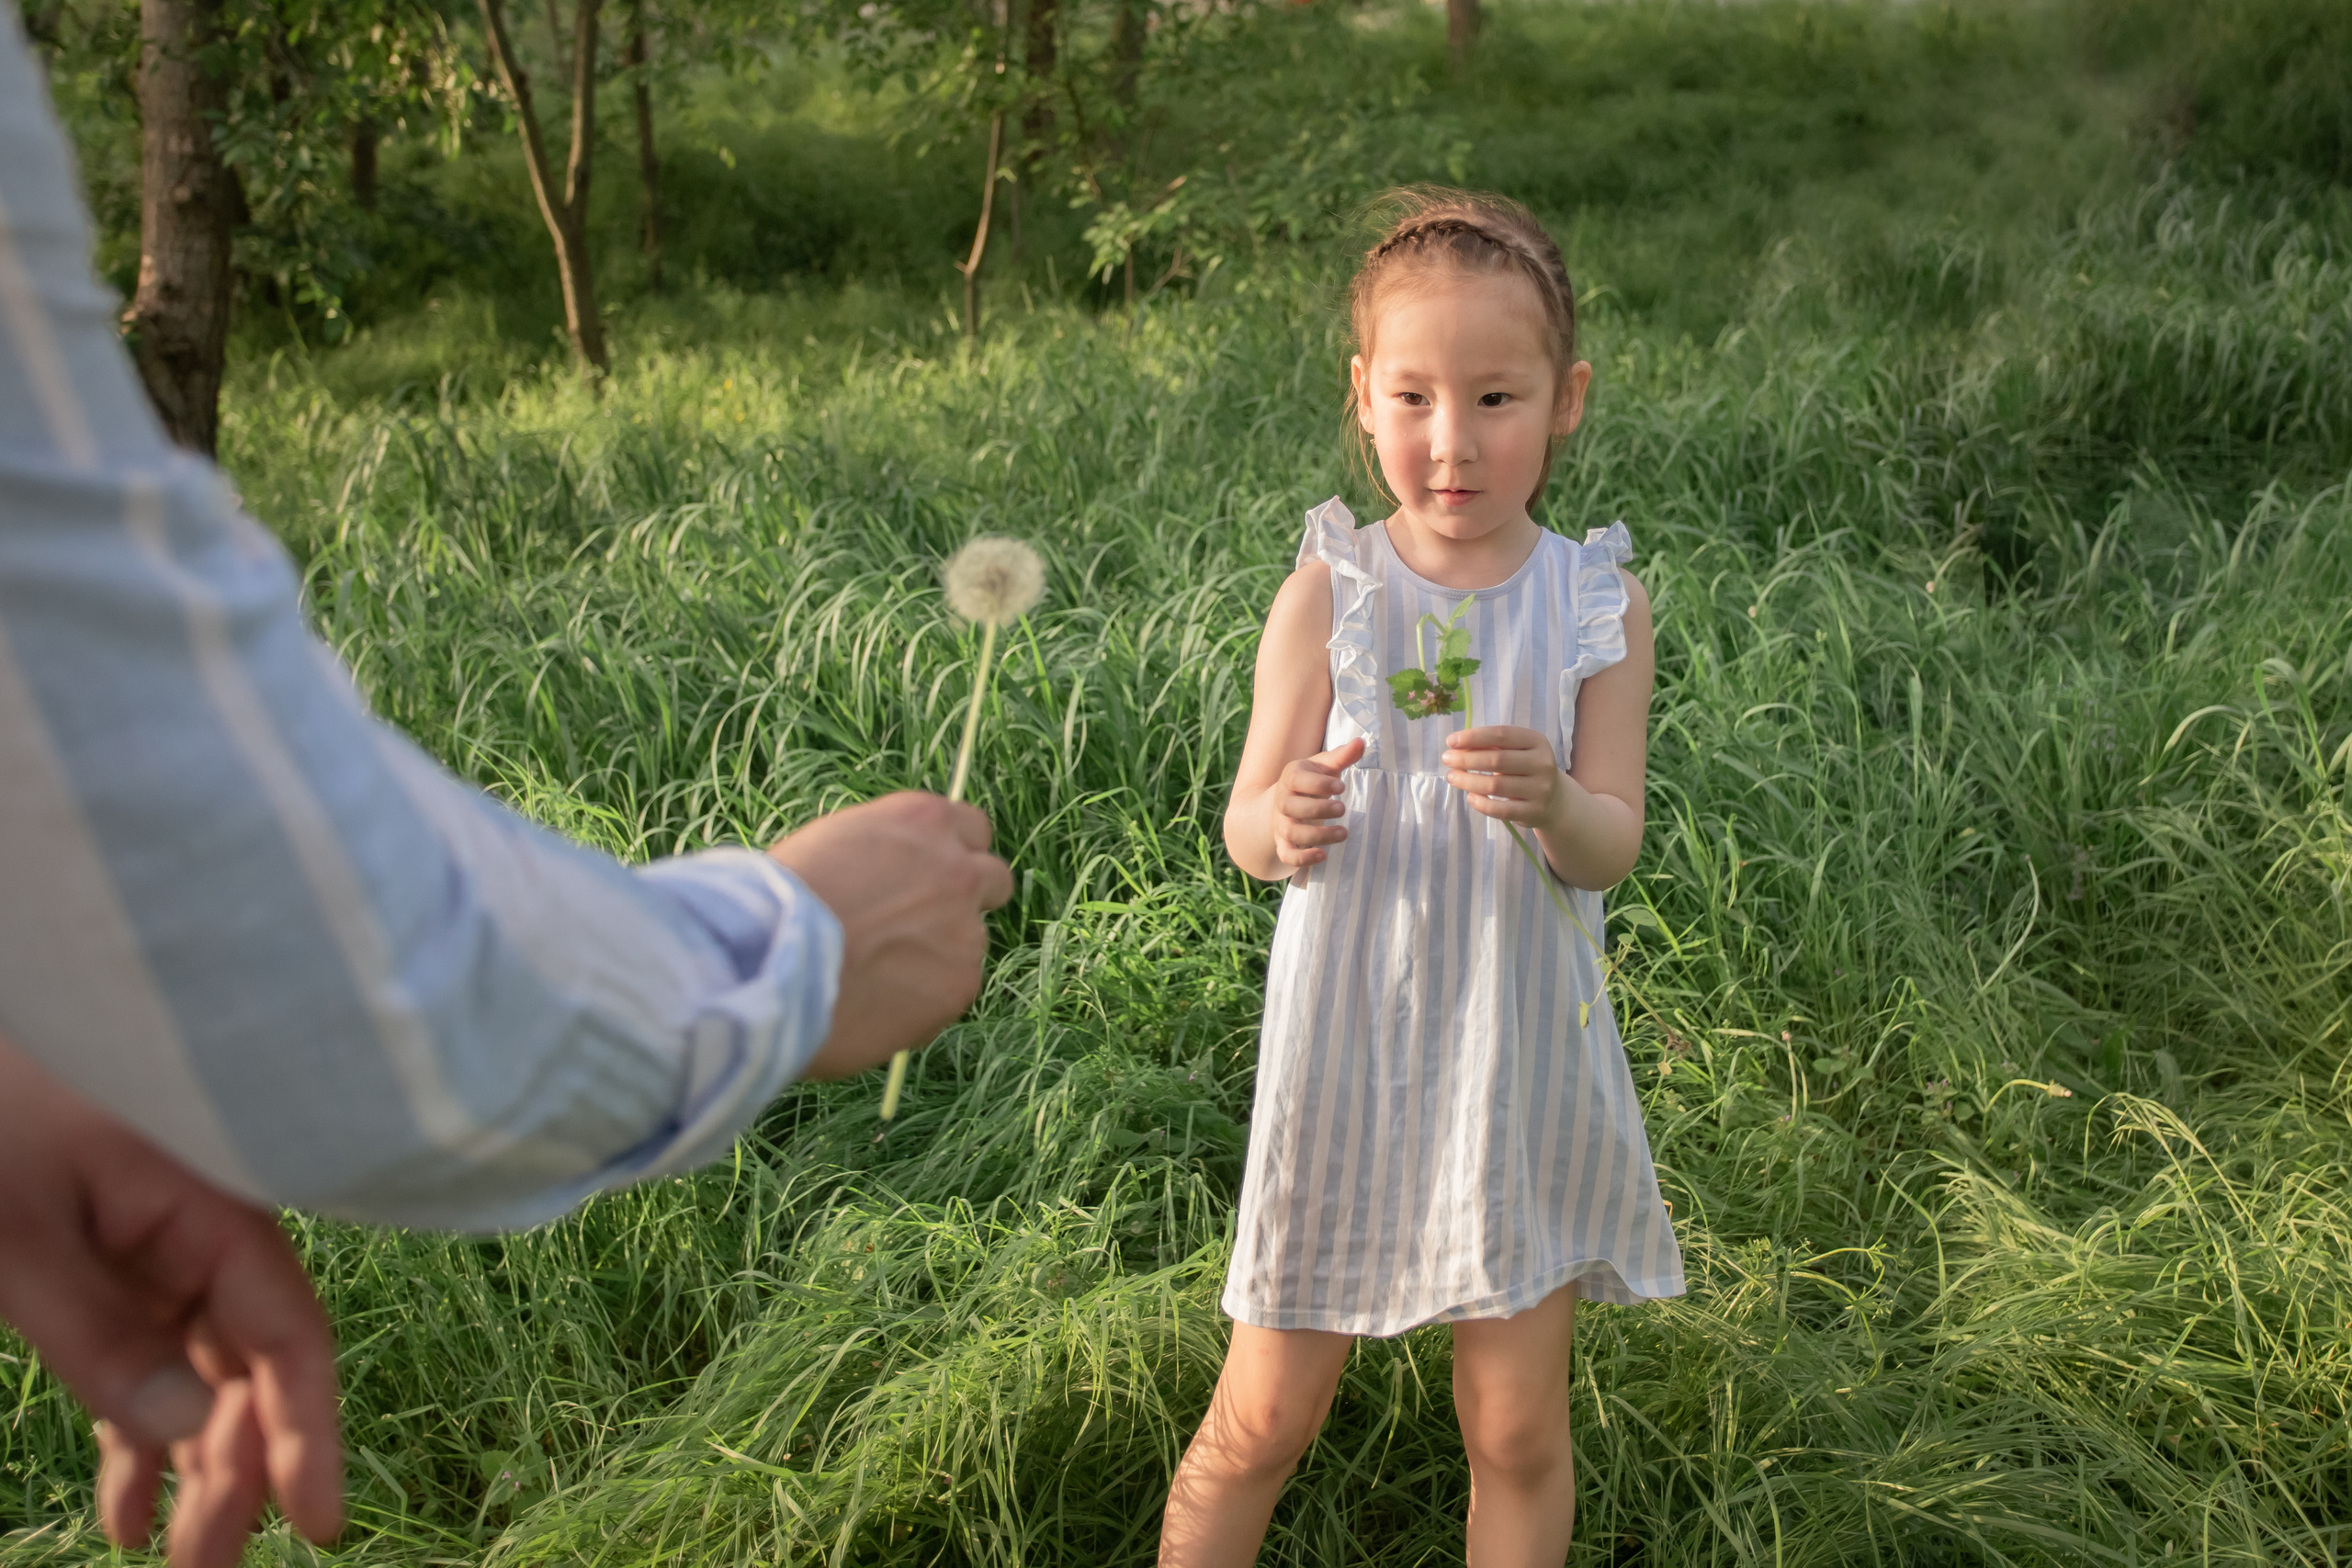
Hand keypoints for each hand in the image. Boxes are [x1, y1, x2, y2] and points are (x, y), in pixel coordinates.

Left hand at [0, 1037, 341, 1567]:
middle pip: (248, 1366)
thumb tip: (195, 1434)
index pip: (288, 1333)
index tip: (320, 1525)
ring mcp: (161, 1242)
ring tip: (177, 1560)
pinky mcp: (113, 1255)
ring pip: (200, 1370)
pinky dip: (136, 1431)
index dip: (311, 1431)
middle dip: (235, 1474)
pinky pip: (144, 1356)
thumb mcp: (19, 1236)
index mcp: (216, 1204)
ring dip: (190, 1465)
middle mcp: (207, 1226)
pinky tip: (129, 1508)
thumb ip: (102, 1335)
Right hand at [766, 791, 1014, 1077]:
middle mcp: (958, 869)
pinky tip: (876, 1006)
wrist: (773, 961)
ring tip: (877, 978)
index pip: (972, 827)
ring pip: (969, 942)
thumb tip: (890, 875)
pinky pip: (951, 990)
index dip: (952, 854)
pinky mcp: (961, 985)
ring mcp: (966, 930)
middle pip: (994, 879)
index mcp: (924, 822)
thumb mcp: (833, 844)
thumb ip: (882, 855)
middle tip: (924, 925)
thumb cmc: (780, 897)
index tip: (930, 874)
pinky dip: (923, 1000)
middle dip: (967, 900)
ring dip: (938, 955)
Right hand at [1271, 736, 1364, 869]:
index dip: (1317, 784)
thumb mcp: (1324, 766)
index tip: (1341, 786)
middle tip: (1343, 808)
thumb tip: (1362, 742)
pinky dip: (1302, 859)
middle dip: (1317, 809)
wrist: (1284, 804)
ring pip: (1291, 832)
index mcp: (1290, 777)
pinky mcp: (1284, 844)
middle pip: (1290, 807)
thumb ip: (1342, 756)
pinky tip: (1323, 856)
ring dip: (1316, 835)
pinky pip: (1286, 855)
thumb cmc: (1311, 782)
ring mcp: (1281, 824)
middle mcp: (1282, 801)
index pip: (1296, 779)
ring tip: (1344, 833)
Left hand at [1441, 726, 1567, 827]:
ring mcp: (1540, 789)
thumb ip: (1490, 746)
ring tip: (1452, 777)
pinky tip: (1470, 797)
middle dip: (1466, 759)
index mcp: (1537, 741)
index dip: (1474, 737)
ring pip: (1496, 786)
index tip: (1451, 741)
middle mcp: (1542, 764)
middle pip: (1497, 760)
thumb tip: (1456, 745)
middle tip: (1446, 759)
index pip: (1501, 735)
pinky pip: (1501, 809)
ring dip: (1468, 781)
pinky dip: (1481, 803)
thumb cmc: (1525, 769)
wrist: (1554, 800)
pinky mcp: (1533, 812)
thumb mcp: (1515, 751)